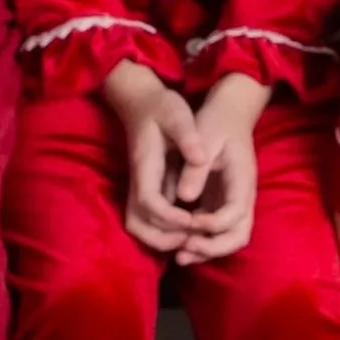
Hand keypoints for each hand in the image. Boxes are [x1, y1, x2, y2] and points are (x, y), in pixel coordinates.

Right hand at [102, 60, 212, 254]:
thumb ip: (188, 137)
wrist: (141, 101)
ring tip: (191, 236)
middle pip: (137, 224)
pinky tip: (187, 226)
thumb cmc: (161, 107)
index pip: (149, 202)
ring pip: (138, 225)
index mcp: (145, 166)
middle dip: (163, 237)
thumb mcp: (178, 115)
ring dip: (161, 238)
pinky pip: (146, 220)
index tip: (193, 219)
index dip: (170, 217)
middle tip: (192, 236)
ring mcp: (138, 186)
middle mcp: (137, 181)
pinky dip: (162, 230)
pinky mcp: (145, 188)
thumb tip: (202, 159)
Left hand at [172, 74, 267, 265]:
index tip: (189, 221)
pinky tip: (180, 243)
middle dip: (212, 247)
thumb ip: (195, 167)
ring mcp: (235, 201)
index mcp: (242, 179)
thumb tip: (183, 197)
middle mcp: (243, 195)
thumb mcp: (205, 136)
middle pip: (238, 235)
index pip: (235, 213)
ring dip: (208, 250)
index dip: (212, 223)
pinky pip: (219, 232)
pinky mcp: (223, 203)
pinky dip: (203, 241)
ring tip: (180, 255)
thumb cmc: (217, 122)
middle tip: (184, 248)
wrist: (229, 112)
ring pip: (230, 238)